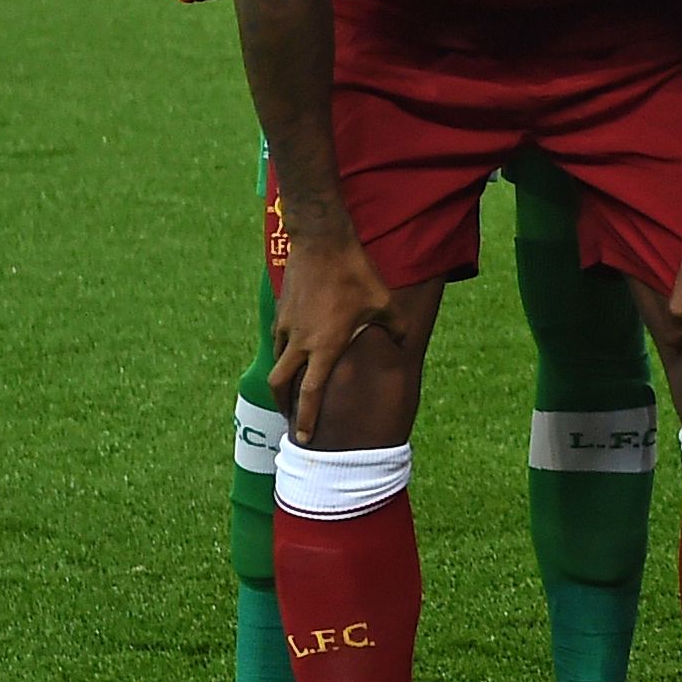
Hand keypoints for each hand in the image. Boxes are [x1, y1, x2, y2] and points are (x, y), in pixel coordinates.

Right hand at [269, 221, 398, 437]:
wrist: (321, 243)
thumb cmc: (355, 274)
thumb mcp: (384, 302)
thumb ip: (395, 327)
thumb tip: (403, 341)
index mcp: (325, 346)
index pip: (310, 393)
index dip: (305, 418)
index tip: (302, 438)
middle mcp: (300, 342)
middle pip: (280, 385)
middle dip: (283, 405)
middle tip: (291, 418)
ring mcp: (286, 327)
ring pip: (278, 362)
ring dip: (284, 379)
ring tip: (294, 388)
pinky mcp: (280, 313)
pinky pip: (280, 341)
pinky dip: (285, 353)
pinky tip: (297, 351)